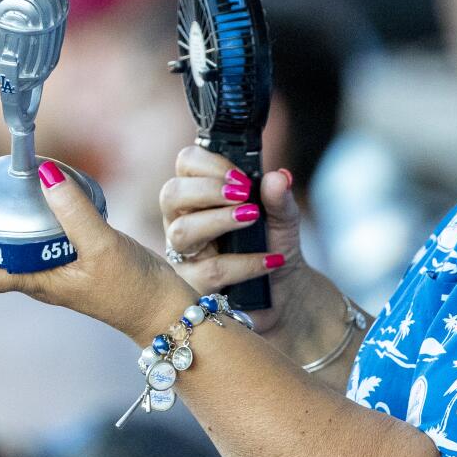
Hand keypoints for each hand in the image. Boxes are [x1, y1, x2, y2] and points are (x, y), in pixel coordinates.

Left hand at [0, 164, 194, 345]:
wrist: (162, 311)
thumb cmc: (133, 289)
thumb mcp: (104, 246)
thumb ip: (74, 210)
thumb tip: (43, 170)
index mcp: (29, 279)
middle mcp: (27, 273)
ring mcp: (41, 263)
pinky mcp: (59, 252)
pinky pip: (18, 230)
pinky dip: (5, 207)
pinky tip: (14, 183)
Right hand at [160, 147, 351, 366]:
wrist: (285, 293)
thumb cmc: (272, 247)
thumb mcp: (283, 219)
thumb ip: (280, 197)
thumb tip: (279, 177)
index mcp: (200, 196)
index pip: (186, 164)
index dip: (209, 163)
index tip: (241, 176)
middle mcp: (183, 221)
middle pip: (171, 195)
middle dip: (207, 189)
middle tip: (242, 193)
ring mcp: (184, 256)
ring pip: (182, 233)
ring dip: (219, 220)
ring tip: (252, 218)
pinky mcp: (193, 287)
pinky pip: (210, 271)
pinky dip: (244, 263)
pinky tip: (270, 261)